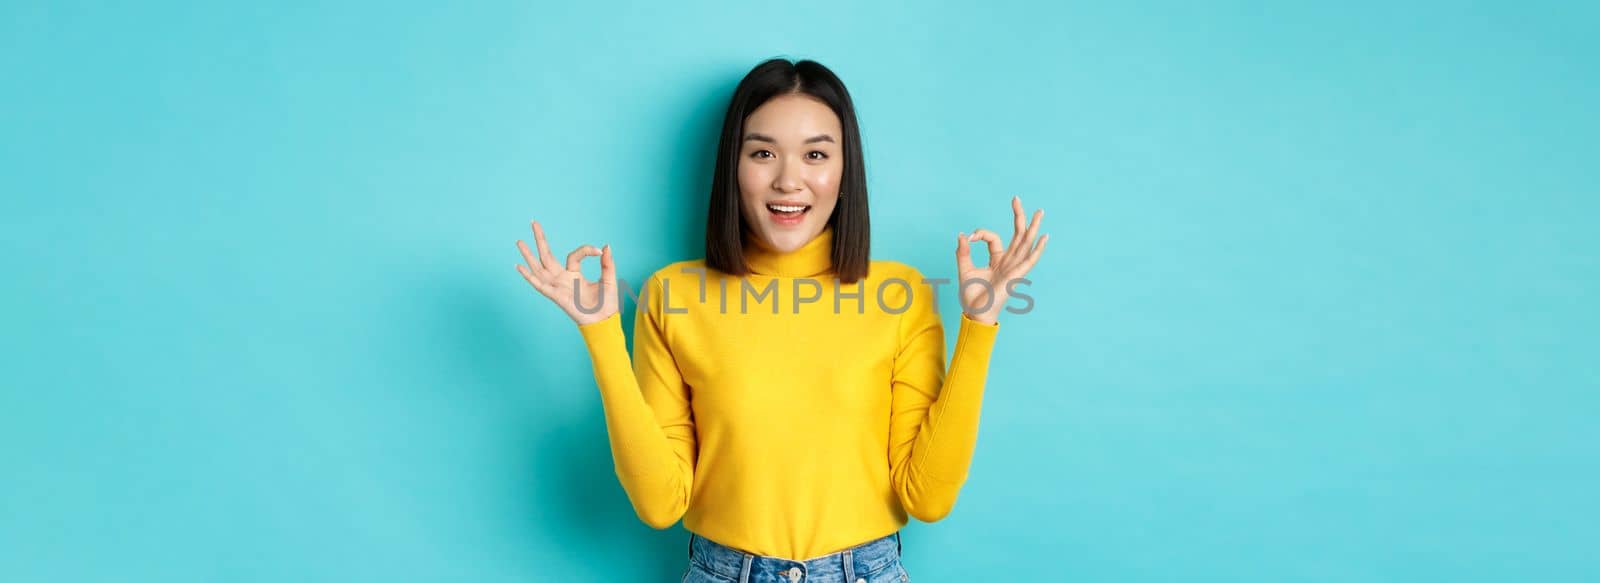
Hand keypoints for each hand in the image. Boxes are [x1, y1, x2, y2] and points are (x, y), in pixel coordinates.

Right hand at [515, 219, 618, 325]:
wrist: (604, 321)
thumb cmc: (606, 303)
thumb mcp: (609, 279)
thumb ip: (607, 263)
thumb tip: (605, 246)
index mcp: (574, 274)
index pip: (573, 255)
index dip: (586, 250)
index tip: (598, 250)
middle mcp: (563, 279)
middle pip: (547, 256)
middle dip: (540, 240)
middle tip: (533, 222)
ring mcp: (557, 287)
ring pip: (539, 268)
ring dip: (529, 255)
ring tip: (519, 241)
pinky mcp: (556, 296)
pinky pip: (540, 285)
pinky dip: (529, 276)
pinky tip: (518, 266)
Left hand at [955, 196, 1048, 324]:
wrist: (975, 314)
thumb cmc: (972, 297)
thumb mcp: (965, 270)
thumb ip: (963, 253)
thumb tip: (962, 235)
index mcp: (997, 260)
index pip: (994, 238)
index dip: (981, 233)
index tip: (969, 237)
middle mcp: (1008, 262)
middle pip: (1017, 235)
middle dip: (1018, 216)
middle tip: (1016, 198)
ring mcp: (1013, 268)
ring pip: (1025, 243)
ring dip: (1032, 227)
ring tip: (1040, 211)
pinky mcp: (1015, 276)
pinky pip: (1029, 261)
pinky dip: (1038, 249)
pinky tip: (1044, 237)